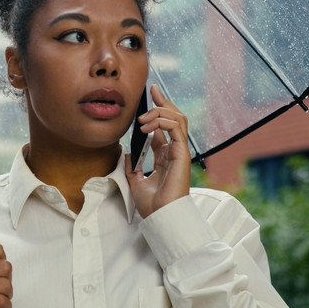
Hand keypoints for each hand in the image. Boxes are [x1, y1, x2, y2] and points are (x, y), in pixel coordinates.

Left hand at [125, 84, 189, 217]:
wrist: (160, 216)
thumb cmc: (152, 204)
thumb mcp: (135, 181)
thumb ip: (132, 166)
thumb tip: (126, 152)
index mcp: (166, 155)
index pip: (165, 126)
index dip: (158, 109)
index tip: (150, 95)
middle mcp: (174, 151)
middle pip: (174, 118)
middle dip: (164, 102)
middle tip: (152, 91)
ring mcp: (180, 151)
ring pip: (178, 119)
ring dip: (160, 112)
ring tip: (142, 119)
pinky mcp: (182, 153)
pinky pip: (176, 128)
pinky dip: (162, 121)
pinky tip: (147, 126)